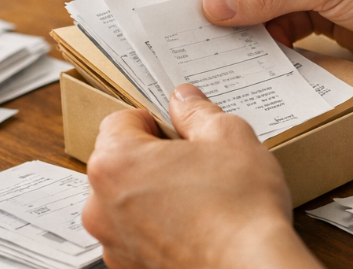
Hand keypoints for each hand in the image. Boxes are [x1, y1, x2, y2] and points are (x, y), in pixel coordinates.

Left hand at [82, 84, 321, 268]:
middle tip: (196, 164)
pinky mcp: (130, 267)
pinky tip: (195, 227)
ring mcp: (113, 242)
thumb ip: (197, 111)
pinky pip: (138, 234)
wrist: (251, 268)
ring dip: (155, 195)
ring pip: (129, 201)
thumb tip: (185, 100)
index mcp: (114, 162)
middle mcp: (101, 205)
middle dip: (154, 158)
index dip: (156, 119)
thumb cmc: (240, 210)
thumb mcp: (228, 136)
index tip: (180, 130)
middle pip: (121, 162)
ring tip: (200, 200)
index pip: (121, 119)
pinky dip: (159, 228)